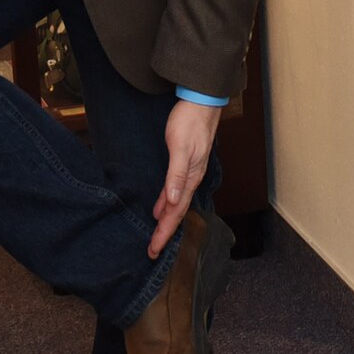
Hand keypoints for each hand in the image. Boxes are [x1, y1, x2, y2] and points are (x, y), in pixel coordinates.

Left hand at [148, 98, 223, 257]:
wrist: (201, 102)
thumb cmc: (190, 122)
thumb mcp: (181, 147)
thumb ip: (177, 174)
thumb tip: (173, 201)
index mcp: (190, 179)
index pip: (176, 213)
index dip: (165, 232)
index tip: (154, 249)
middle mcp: (191, 180)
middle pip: (177, 213)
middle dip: (165, 233)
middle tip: (152, 251)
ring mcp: (189, 173)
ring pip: (176, 204)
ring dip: (166, 221)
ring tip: (156, 236)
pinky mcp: (184, 164)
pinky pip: (174, 191)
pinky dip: (167, 203)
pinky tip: (160, 207)